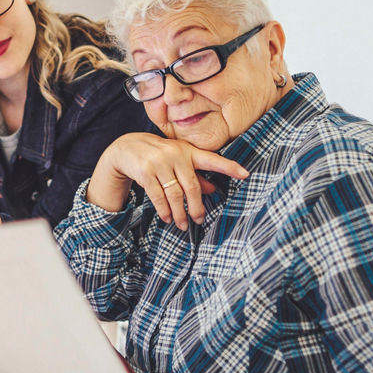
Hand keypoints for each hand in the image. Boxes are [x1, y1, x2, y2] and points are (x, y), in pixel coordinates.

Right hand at [86, 133, 248, 230]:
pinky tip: (167, 217)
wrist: (126, 148)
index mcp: (187, 151)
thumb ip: (195, 176)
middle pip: (192, 186)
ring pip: (174, 194)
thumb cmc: (158, 157)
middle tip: (199, 220)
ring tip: (182, 224)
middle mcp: (175, 155)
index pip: (212, 160)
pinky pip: (158, 196)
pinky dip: (164, 210)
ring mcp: (159, 162)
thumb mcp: (177, 162)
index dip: (229, 167)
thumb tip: (213, 191)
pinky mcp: (145, 172)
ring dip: (179, 212)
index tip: (246, 174)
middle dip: (196, 206)